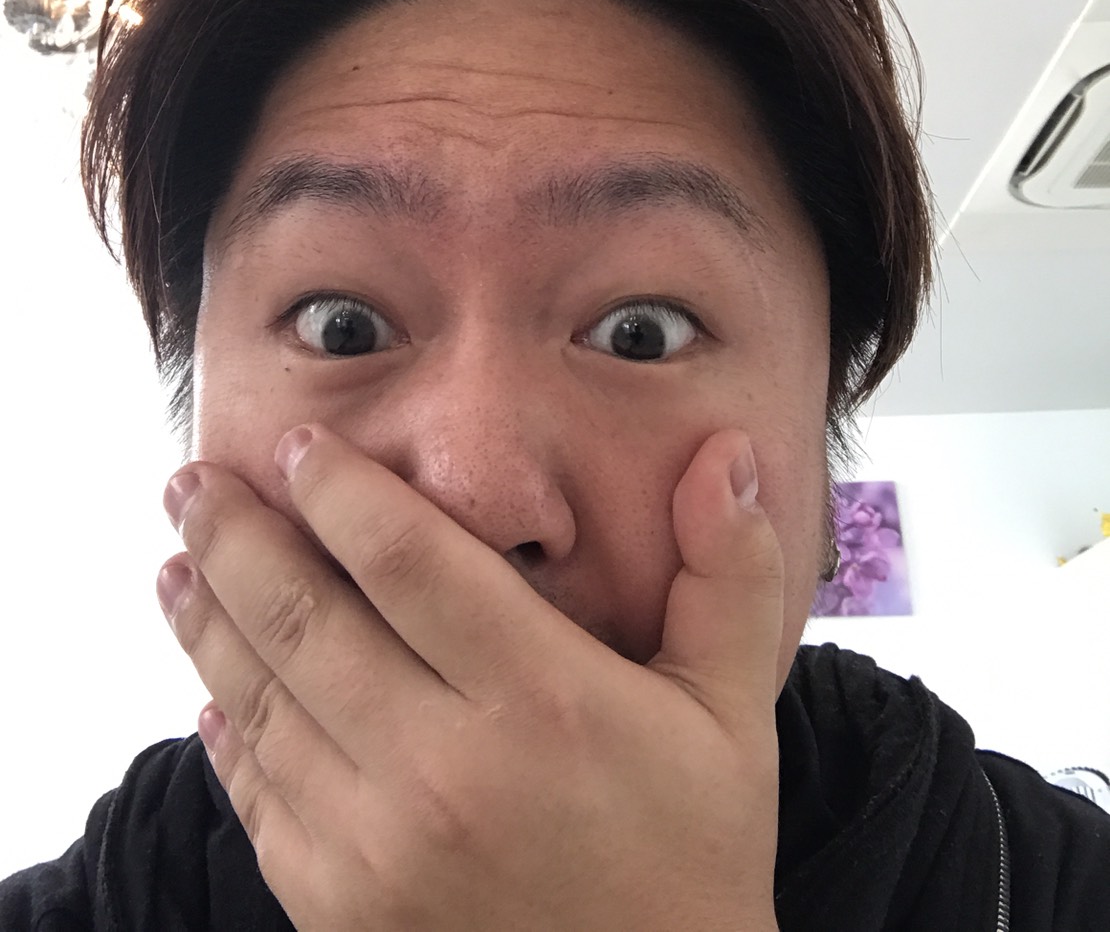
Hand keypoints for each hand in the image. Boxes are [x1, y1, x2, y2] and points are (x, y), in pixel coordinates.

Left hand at [157, 425, 784, 930]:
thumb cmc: (691, 860)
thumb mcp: (733, 715)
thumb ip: (728, 576)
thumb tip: (727, 452)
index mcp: (542, 702)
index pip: (408, 560)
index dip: (340, 490)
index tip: (296, 442)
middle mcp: (444, 769)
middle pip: (306, 619)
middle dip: (236, 537)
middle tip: (191, 481)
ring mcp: (377, 848)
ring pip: (263, 703)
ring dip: (209, 622)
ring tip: (175, 561)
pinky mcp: (340, 911)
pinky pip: (262, 799)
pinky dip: (227, 733)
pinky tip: (211, 692)